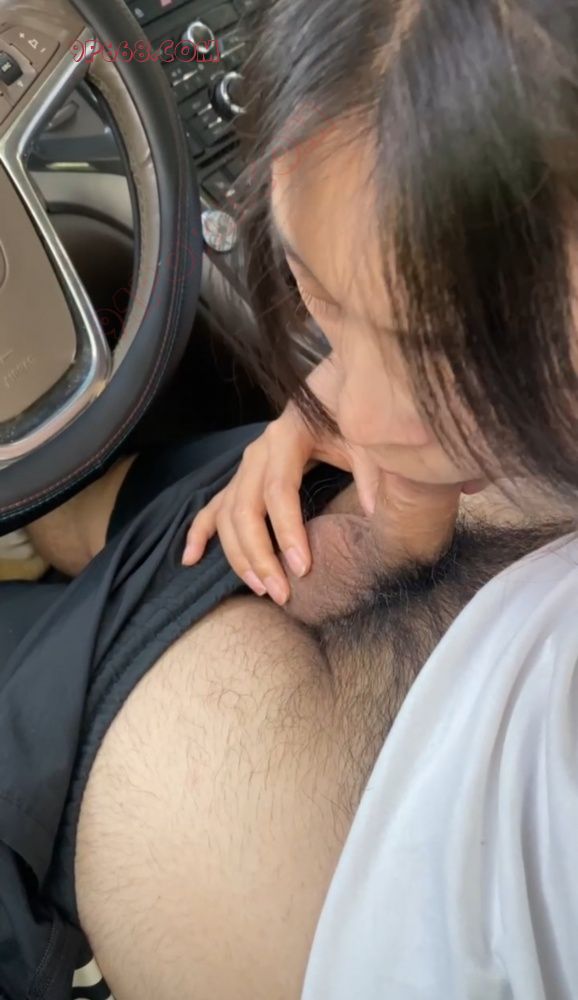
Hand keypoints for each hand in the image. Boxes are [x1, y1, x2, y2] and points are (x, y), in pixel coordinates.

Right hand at [182, 401, 380, 605]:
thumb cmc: (345, 421)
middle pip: (245, 509)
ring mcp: (244, 467)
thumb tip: (372, 508)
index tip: (302, 568)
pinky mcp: (239, 480)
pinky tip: (191, 559)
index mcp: (286, 438)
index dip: (288, 531)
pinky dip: (199, 533)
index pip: (279, 491)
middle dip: (260, 555)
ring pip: (227, 515)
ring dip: (238, 555)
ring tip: (260, 588)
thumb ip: (370, 471)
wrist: (327, 396)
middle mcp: (257, 453)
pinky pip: (211, 508)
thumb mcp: (362, 440)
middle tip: (281, 592)